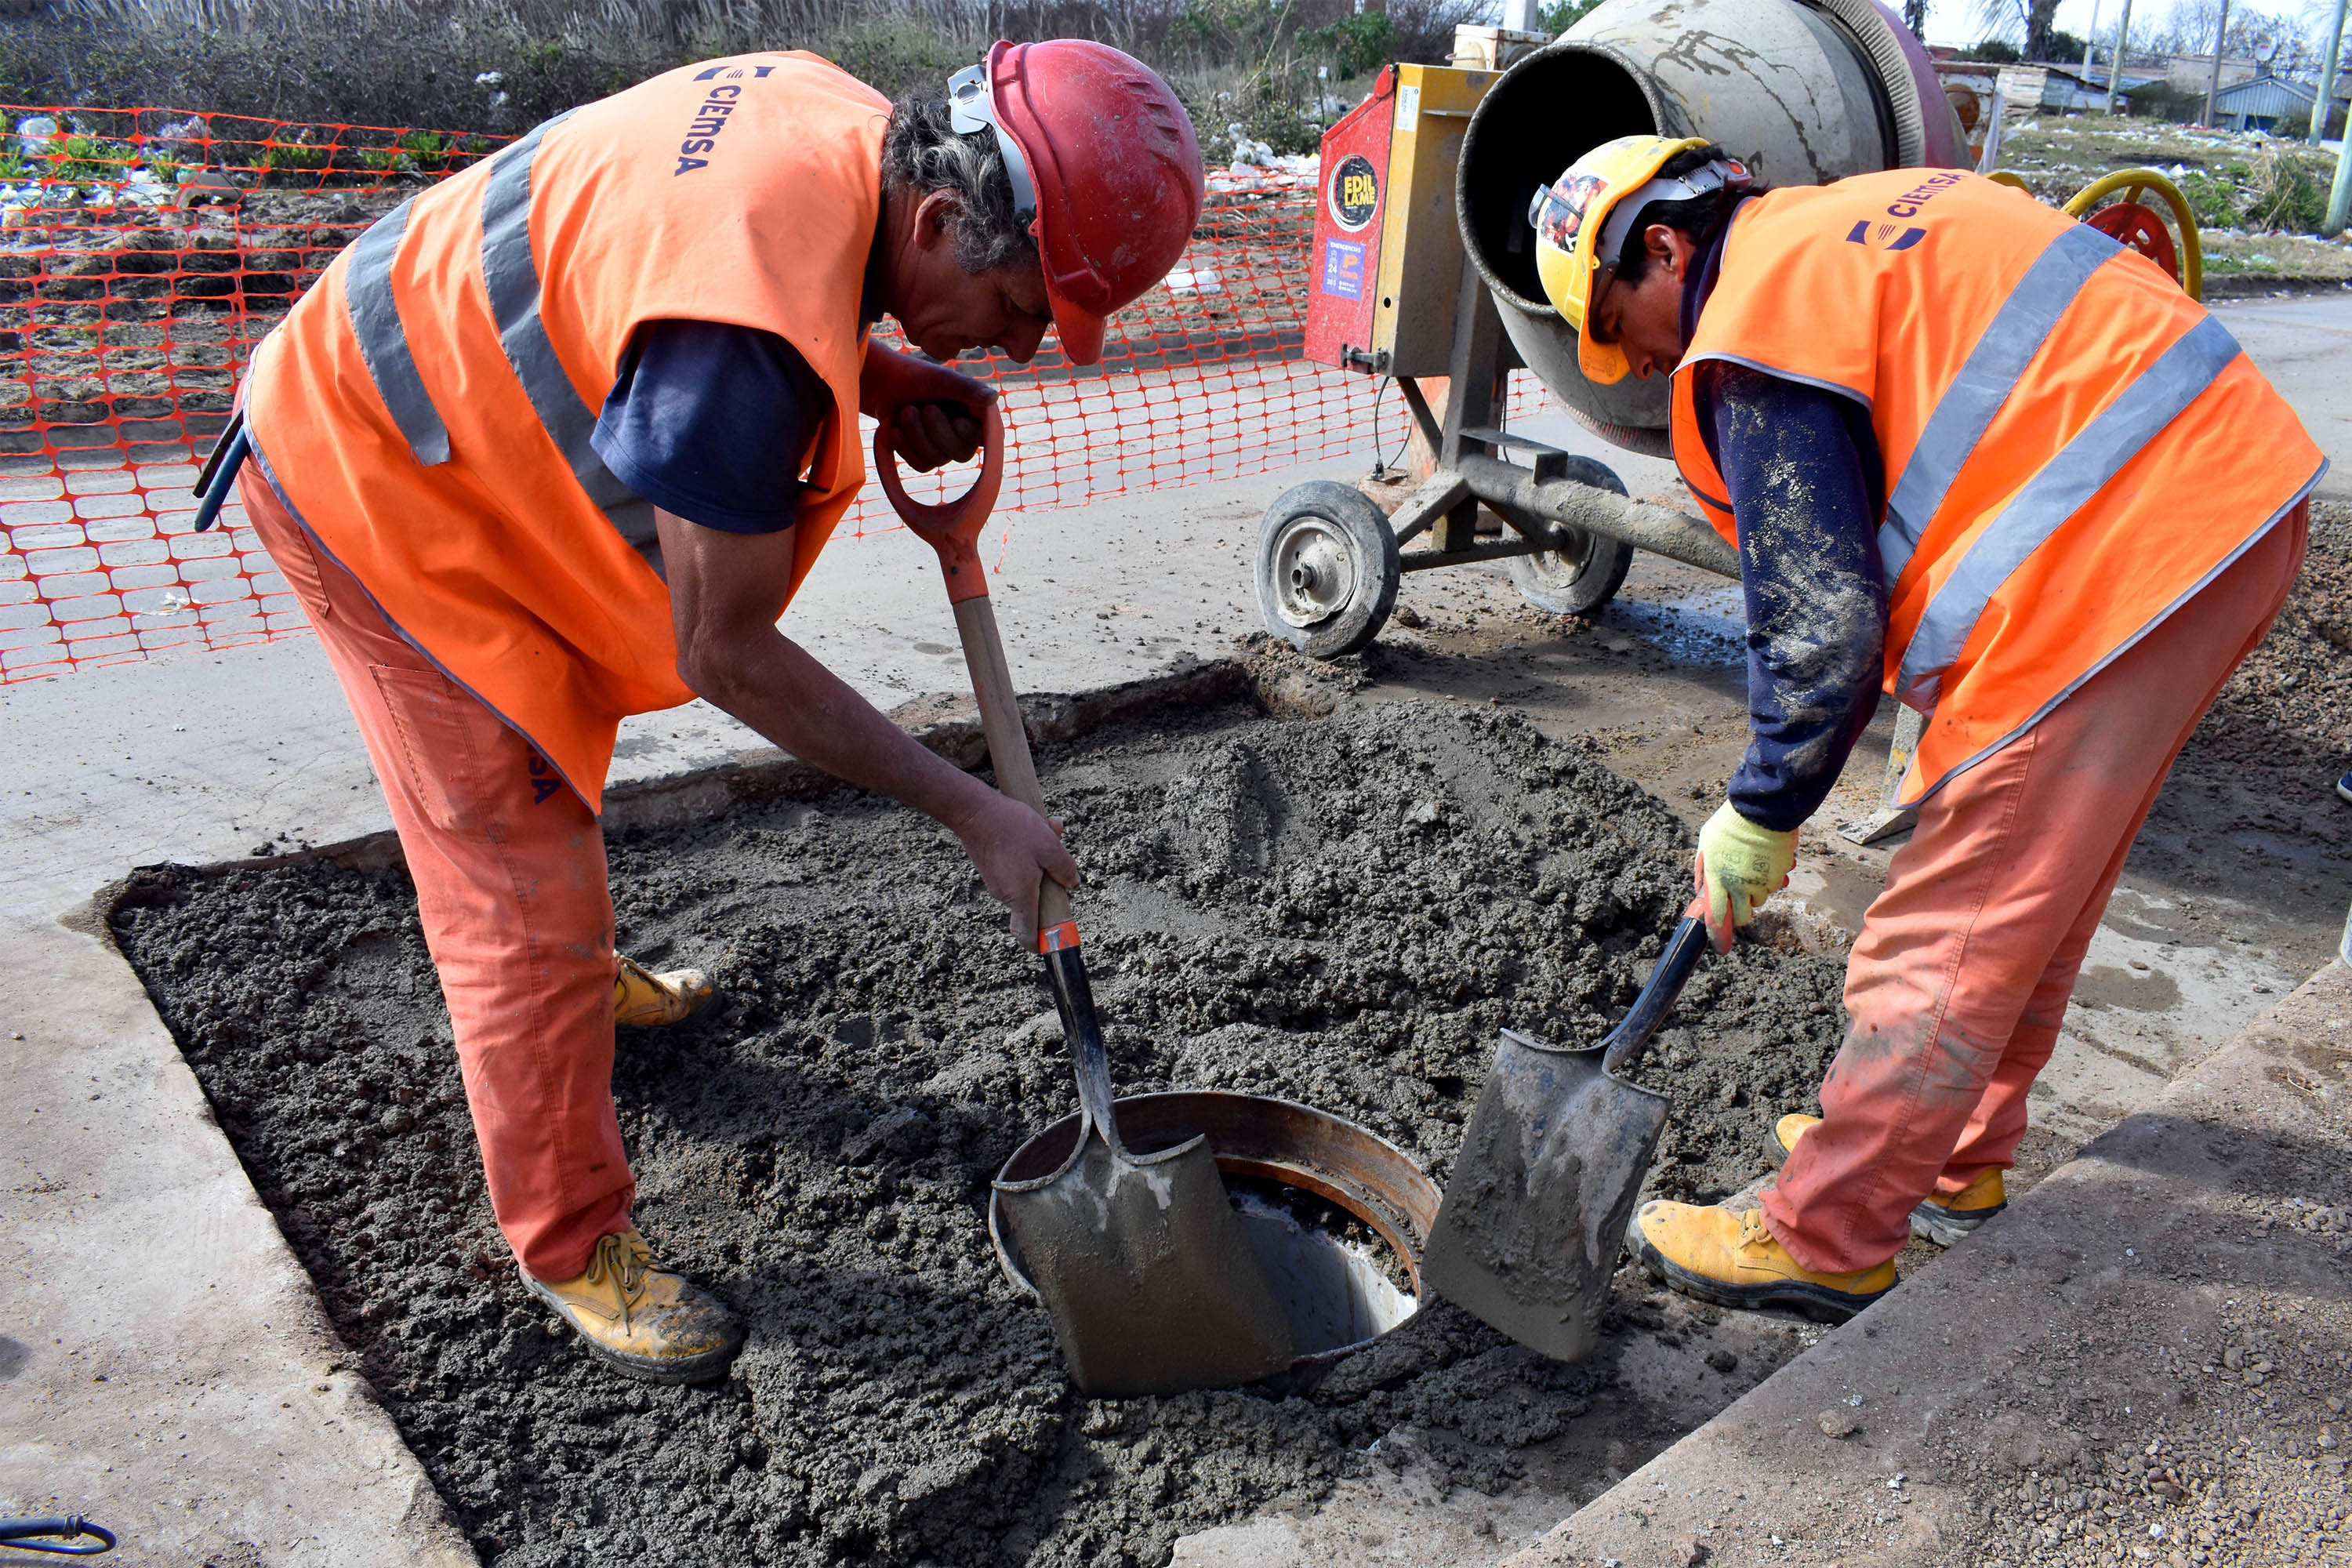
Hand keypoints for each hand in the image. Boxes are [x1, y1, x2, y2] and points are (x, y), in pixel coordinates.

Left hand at [861, 341, 992, 471]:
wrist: (883, 387)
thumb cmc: (915, 377)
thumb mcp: (941, 379)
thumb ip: (967, 388)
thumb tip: (994, 397)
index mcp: (974, 415)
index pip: (985, 437)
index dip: (971, 434)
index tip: (958, 421)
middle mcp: (964, 435)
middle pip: (962, 453)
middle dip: (938, 432)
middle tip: (925, 408)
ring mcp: (944, 449)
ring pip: (938, 460)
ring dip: (917, 435)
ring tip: (906, 411)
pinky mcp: (925, 458)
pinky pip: (921, 465)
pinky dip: (906, 447)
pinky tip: (896, 429)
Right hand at [949, 790, 1079, 941]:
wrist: (974, 811)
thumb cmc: (1011, 828)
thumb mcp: (1049, 846)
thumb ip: (1065, 869)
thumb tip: (1073, 883)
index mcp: (1020, 896)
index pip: (1028, 933)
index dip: (1039, 944)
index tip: (1050, 945)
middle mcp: (1005, 894)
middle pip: (1033, 902)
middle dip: (1049, 883)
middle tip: (1060, 856)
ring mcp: (995, 882)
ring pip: (1026, 881)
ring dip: (1040, 863)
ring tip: (1049, 833)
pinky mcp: (990, 869)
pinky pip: (1015, 870)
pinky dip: (1027, 856)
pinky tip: (1034, 830)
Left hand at [1693, 801, 1796, 953]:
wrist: (1762, 808)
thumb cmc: (1729, 823)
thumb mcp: (1705, 842)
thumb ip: (1702, 869)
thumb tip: (1700, 890)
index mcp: (1717, 877)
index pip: (1717, 915)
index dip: (1718, 933)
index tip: (1719, 945)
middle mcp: (1740, 884)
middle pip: (1743, 917)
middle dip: (1740, 913)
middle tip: (1739, 899)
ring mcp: (1762, 881)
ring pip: (1760, 901)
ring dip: (1755, 892)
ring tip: (1751, 869)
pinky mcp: (1779, 875)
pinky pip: (1775, 886)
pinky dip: (1771, 879)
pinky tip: (1765, 861)